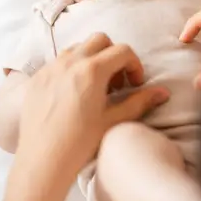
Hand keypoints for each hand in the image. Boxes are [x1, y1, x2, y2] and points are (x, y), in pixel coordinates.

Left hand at [17, 34, 169, 182]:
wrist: (42, 160)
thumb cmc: (80, 143)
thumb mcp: (114, 121)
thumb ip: (140, 101)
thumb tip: (163, 92)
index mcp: (92, 70)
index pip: (123, 51)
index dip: (135, 65)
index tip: (135, 84)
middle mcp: (70, 62)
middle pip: (100, 40)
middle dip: (113, 55)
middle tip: (116, 82)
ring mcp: (51, 68)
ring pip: (78, 47)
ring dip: (92, 58)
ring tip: (95, 86)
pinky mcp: (37, 78)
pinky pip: (58, 61)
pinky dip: (72, 67)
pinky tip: (73, 93)